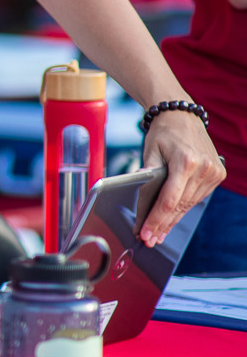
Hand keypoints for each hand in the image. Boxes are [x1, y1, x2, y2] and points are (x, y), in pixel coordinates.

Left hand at [141, 110, 225, 245]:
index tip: (145, 233)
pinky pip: (196, 197)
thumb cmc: (163, 133)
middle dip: (162, 225)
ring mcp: (214, 173)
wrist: (182, 116)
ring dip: (172, 221)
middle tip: (148, 239)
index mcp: (186, 161)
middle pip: (179, 206)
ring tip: (157, 234)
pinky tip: (171, 219)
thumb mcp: (149, 149)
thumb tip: (138, 190)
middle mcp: (204, 169)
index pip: (169, 200)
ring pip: (189, 205)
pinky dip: (183, 208)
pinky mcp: (217, 175)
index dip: (156, 220)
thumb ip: (146, 171)